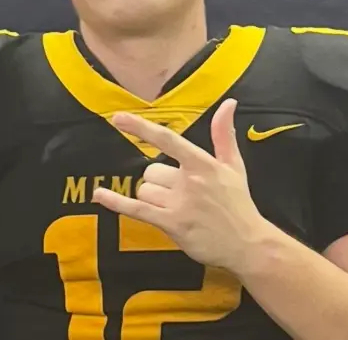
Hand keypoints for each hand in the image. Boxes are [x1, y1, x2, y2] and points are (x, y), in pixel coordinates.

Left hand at [93, 99, 270, 274]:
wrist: (248, 244)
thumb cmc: (238, 203)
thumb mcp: (234, 165)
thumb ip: (223, 133)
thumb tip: (228, 103)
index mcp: (202, 164)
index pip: (168, 140)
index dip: (141, 128)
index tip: (119, 117)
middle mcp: (189, 181)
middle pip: (151, 171)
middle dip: (159, 182)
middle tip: (181, 195)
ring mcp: (180, 204)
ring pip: (145, 190)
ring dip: (153, 198)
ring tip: (176, 208)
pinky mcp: (172, 225)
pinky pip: (137, 209)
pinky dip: (116, 202)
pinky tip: (100, 194)